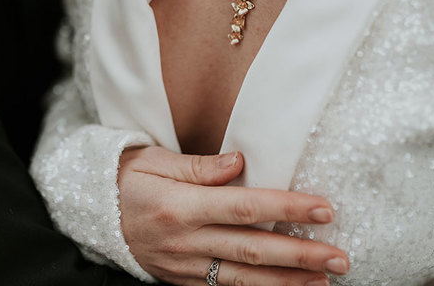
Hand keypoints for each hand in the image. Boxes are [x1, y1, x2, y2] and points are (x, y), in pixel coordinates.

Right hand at [118, 147, 348, 285]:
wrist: (93, 213)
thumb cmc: (128, 178)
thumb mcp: (154, 160)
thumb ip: (199, 165)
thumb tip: (241, 162)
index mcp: (179, 205)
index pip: (244, 206)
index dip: (287, 207)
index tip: (324, 208)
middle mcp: (185, 240)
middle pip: (252, 249)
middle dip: (300, 254)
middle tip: (339, 257)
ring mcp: (184, 265)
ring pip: (243, 278)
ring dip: (287, 281)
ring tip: (325, 280)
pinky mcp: (183, 279)